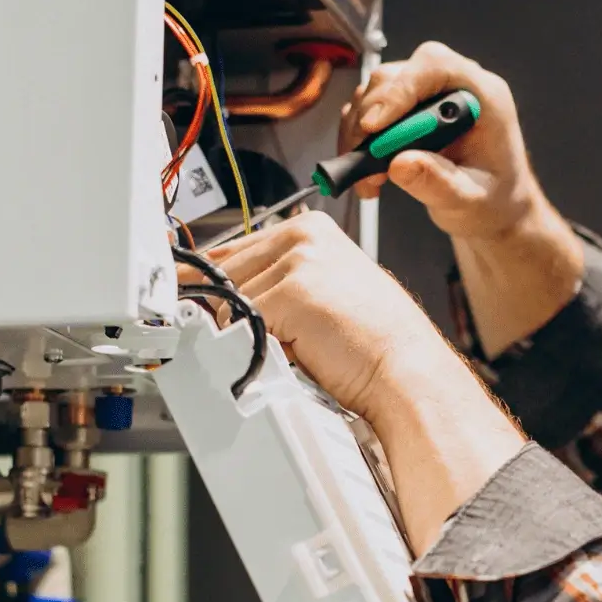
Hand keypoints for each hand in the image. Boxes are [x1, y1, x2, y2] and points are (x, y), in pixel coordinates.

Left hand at [204, 212, 527, 552]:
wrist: (406, 372)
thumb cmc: (373, 343)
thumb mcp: (321, 294)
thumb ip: (275, 282)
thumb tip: (217, 296)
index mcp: (310, 229)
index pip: (233, 249)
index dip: (212, 283)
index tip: (195, 300)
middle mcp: (303, 235)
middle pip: (222, 274)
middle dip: (230, 312)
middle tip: (265, 339)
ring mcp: (297, 260)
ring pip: (227, 301)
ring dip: (248, 332)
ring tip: (294, 346)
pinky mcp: (291, 291)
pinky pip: (239, 323)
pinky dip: (257, 345)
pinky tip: (294, 353)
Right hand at [343, 42, 583, 356]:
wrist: (499, 219)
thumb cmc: (495, 208)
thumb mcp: (471, 203)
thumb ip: (439, 184)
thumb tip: (405, 163)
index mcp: (483, 95)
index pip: (434, 68)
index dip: (400, 92)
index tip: (376, 126)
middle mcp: (457, 87)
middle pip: (398, 76)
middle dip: (372, 117)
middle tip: (361, 160)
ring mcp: (432, 98)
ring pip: (378, 94)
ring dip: (361, 134)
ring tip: (364, 177)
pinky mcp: (411, 114)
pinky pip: (374, 115)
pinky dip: (362, 143)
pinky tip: (368, 177)